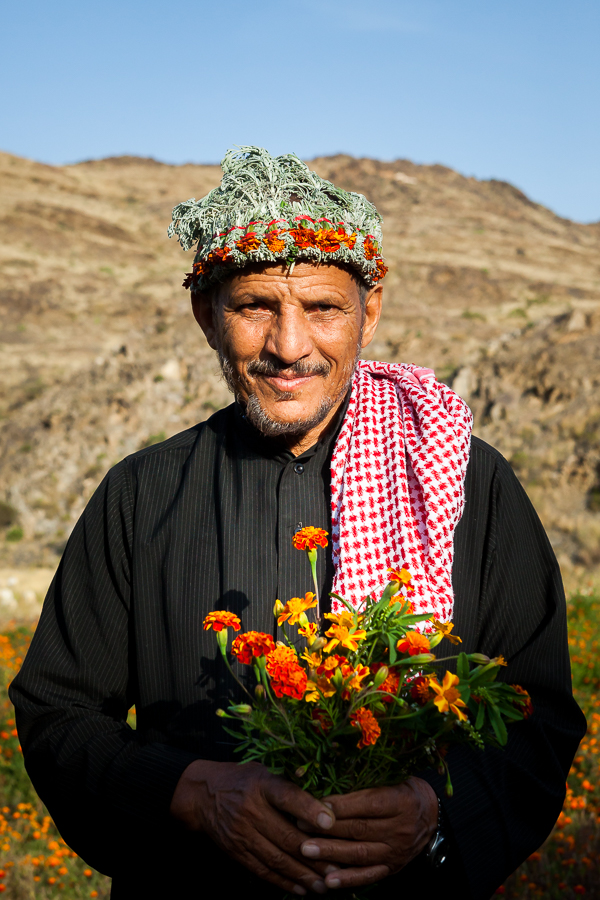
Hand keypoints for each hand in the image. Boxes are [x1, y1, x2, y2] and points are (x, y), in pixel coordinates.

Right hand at [170, 760, 336, 894]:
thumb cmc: (244, 779)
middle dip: (315, 855)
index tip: (331, 822)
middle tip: (338, 868)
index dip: (309, 809)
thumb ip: (290, 785)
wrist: (202, 795)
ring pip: (277, 859)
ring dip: (303, 875)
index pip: (287, 796)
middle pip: (286, 836)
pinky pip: (262, 871)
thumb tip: (327, 802)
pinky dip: (283, 882)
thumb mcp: (264, 771)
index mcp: (262, 784)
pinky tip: (301, 889)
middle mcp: (251, 810)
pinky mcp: (236, 852)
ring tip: (325, 886)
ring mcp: (242, 833)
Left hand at [297, 777, 437, 890]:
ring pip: (360, 853)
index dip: (339, 806)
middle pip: (360, 829)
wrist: (431, 814)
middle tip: (300, 827)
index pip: (366, 804)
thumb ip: (366, 781)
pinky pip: (369, 875)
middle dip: (327, 829)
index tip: (313, 804)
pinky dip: (348, 879)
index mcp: (400, 800)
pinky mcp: (393, 867)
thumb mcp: (392, 777)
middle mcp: (400, 828)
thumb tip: (329, 781)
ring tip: (306, 850)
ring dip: (331, 853)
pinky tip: (328, 881)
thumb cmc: (403, 788)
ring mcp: (397, 851)